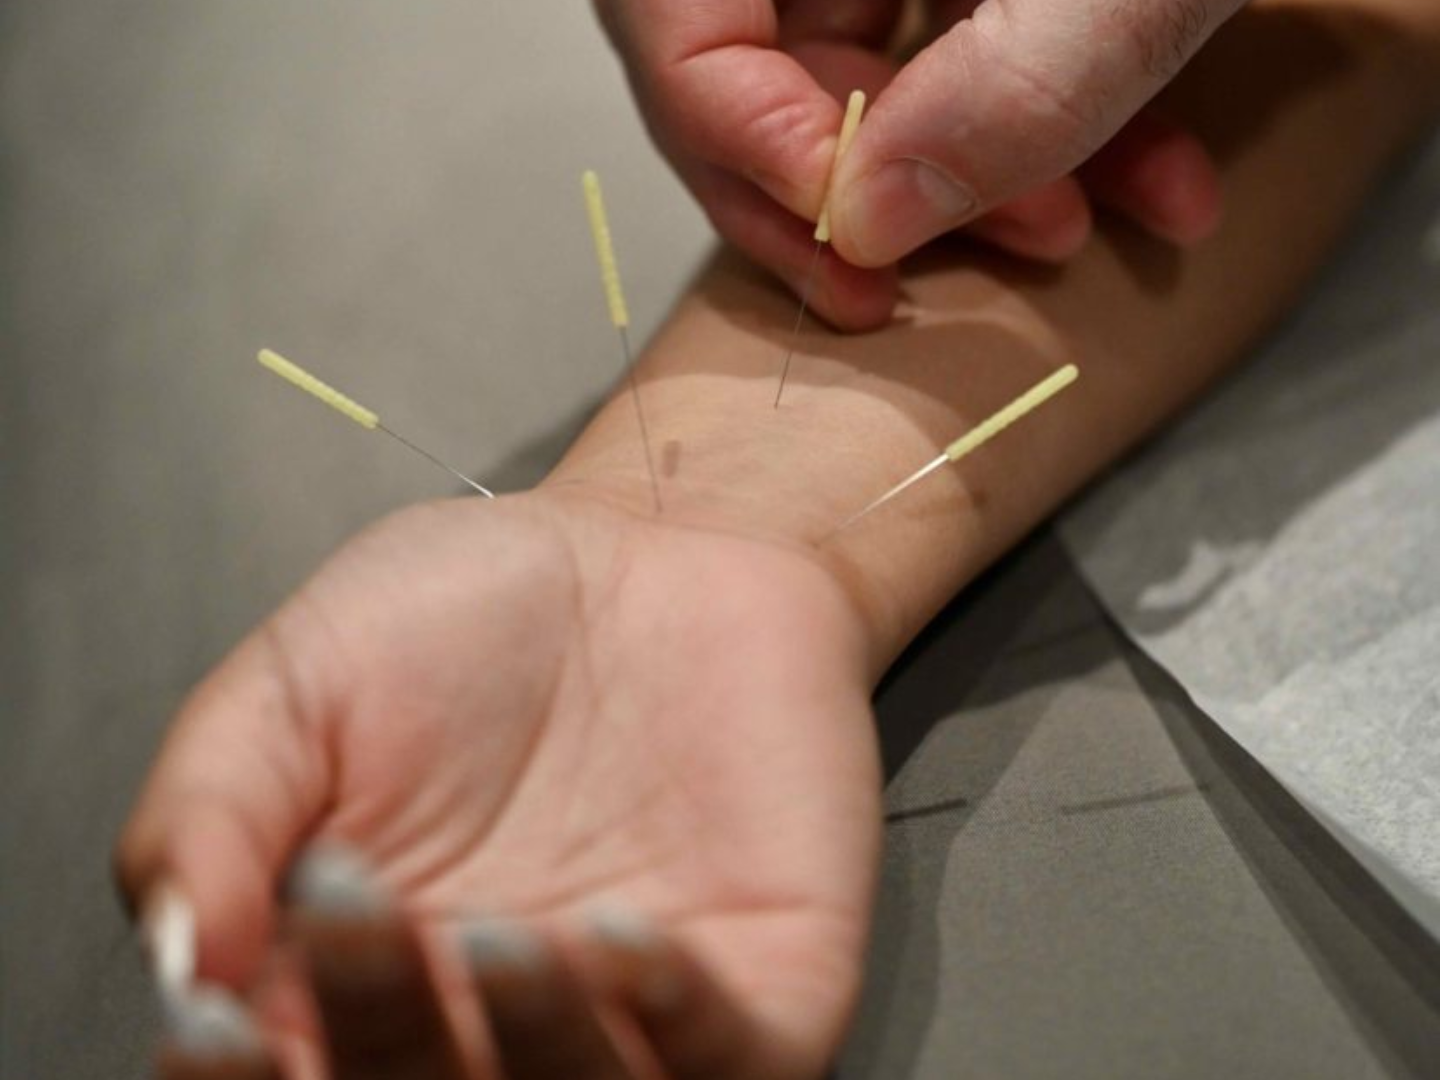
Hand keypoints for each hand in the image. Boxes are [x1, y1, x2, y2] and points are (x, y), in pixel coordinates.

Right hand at [119, 490, 881, 1077]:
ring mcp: (636, 1023)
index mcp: (363, 984)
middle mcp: (493, 1027)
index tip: (210, 1015)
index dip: (238, 1078)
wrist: (654, 547)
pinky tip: (617, 933)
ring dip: (529, 1050)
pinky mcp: (764, 990)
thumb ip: (210, 809)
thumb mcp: (299, 684)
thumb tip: (180, 956)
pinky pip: (733, 1061)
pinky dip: (675, 1022)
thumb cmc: (473, 617)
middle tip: (350, 902)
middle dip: (378, 1030)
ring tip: (494, 928)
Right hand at [595, 0, 1235, 327]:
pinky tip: (1132, 185)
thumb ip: (1013, 79)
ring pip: (863, 86)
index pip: (672, 13)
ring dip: (972, 186)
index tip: (850, 231)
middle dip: (861, 195)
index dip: (739, 135)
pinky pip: (955, 70)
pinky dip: (1043, 142)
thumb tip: (873, 221)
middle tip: (917, 280)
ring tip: (1071, 230)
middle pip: (750, 68)